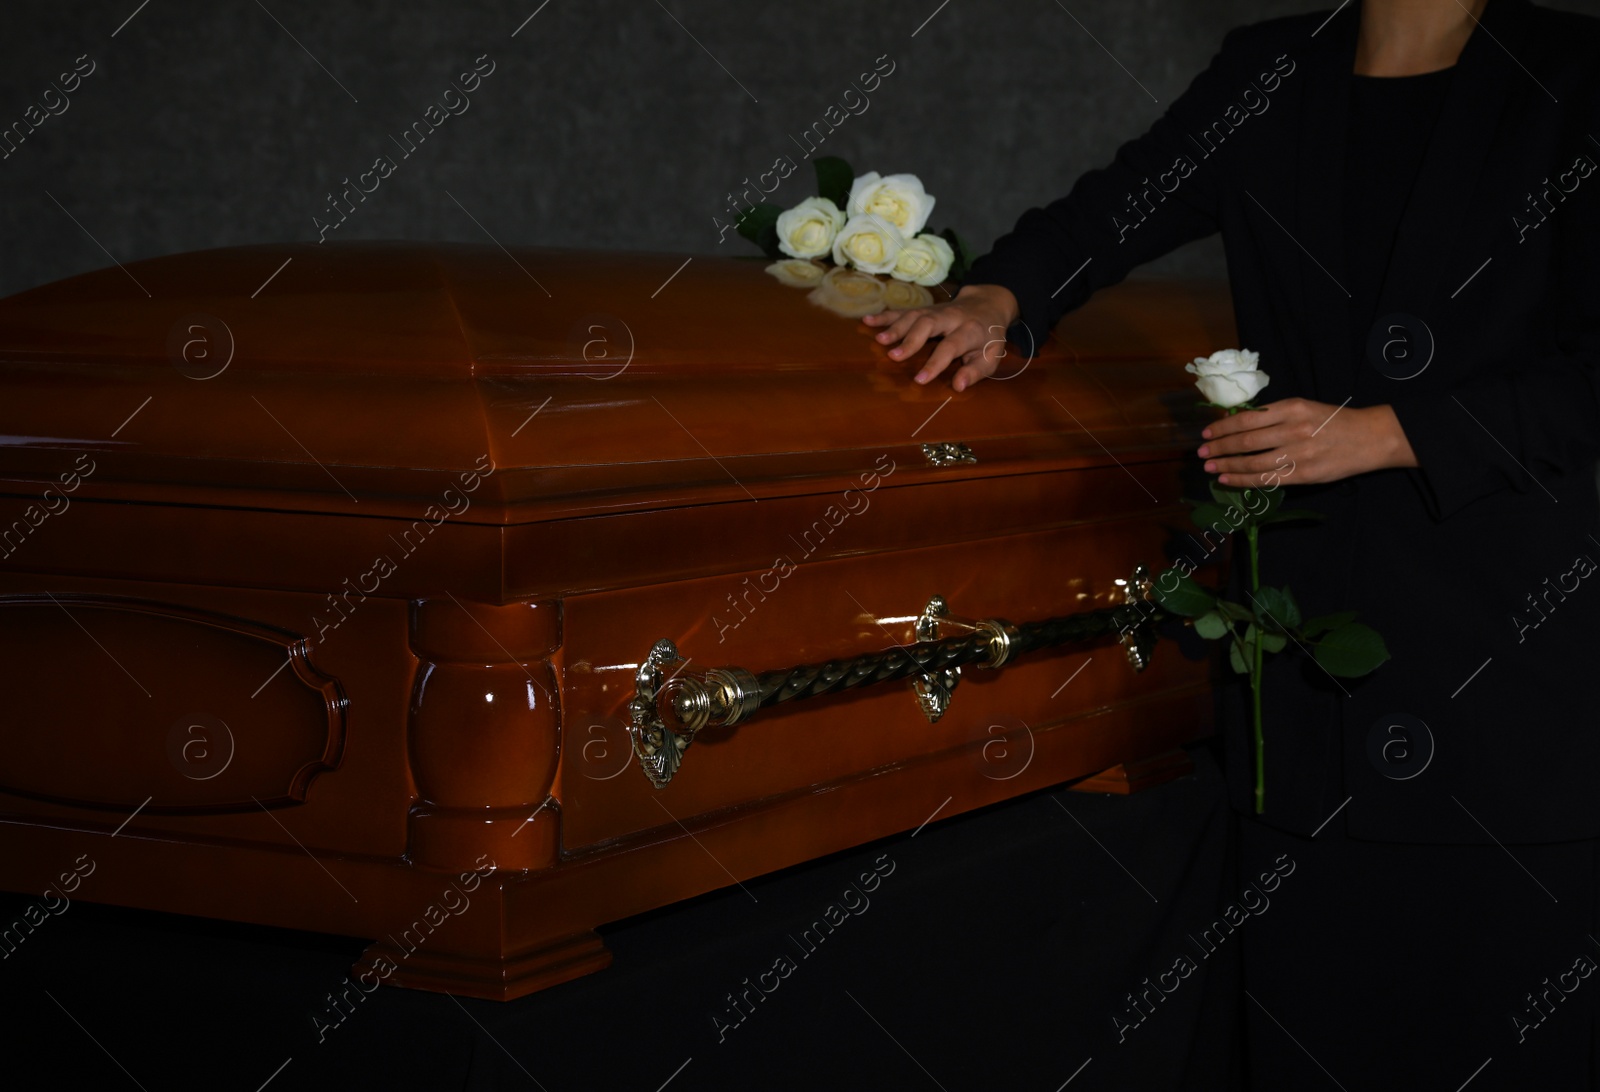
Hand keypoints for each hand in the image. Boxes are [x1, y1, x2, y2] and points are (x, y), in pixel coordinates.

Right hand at [860, 283, 1020, 390]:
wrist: (989, 302)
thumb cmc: (989, 336)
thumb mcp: (992, 355)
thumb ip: (976, 371)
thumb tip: (958, 386)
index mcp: (970, 331)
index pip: (950, 346)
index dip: (935, 363)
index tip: (919, 379)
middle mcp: (951, 317)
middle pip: (928, 323)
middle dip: (910, 339)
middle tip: (893, 357)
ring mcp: (936, 310)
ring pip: (914, 315)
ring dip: (895, 327)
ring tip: (879, 341)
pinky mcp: (925, 308)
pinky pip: (904, 310)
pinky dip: (885, 316)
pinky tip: (868, 321)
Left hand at [1197, 398, 1418, 485]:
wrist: (1370, 438)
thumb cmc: (1333, 421)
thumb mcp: (1304, 407)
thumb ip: (1273, 415)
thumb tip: (1237, 424)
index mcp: (1291, 408)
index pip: (1247, 418)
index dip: (1223, 427)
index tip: (1207, 433)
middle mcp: (1293, 429)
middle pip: (1246, 441)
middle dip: (1219, 448)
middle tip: (1201, 453)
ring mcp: (1299, 454)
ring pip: (1253, 462)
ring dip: (1227, 466)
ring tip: (1210, 467)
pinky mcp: (1304, 475)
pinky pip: (1267, 479)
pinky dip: (1243, 480)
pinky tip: (1228, 479)